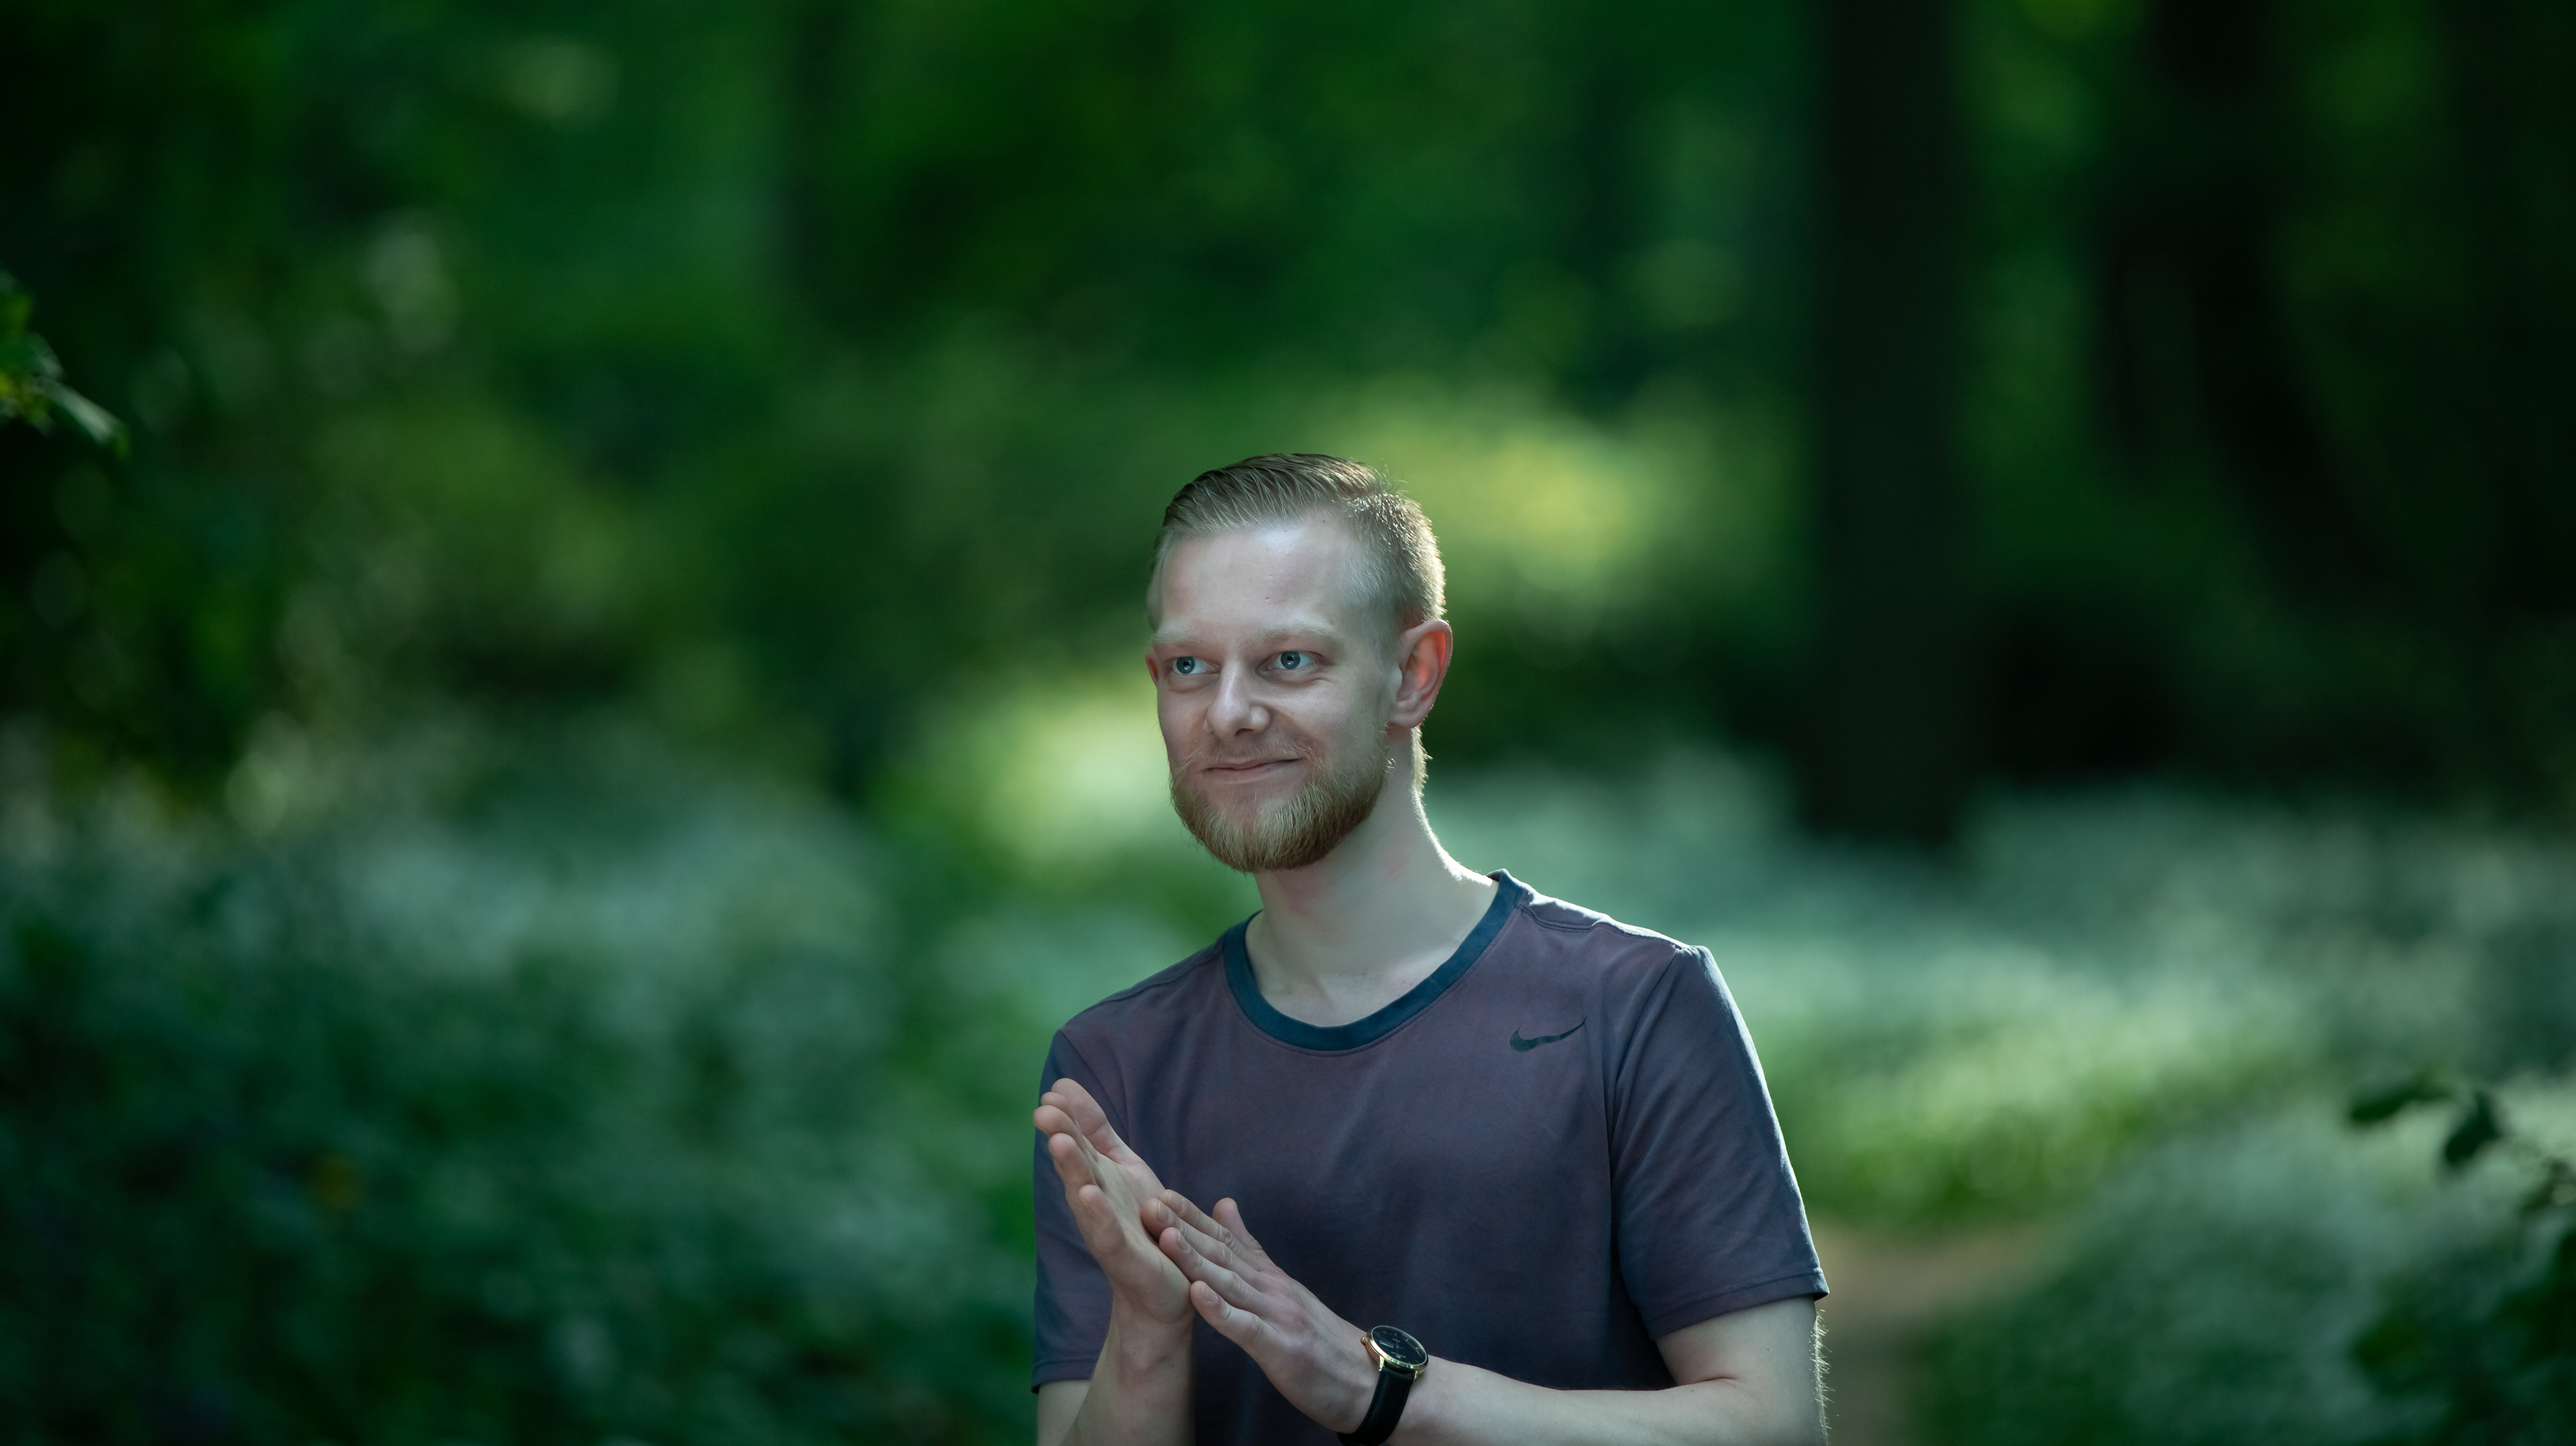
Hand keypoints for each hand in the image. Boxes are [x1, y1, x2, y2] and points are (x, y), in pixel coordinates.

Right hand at [1035, 1079, 1193, 1331]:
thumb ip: (1096, 1131)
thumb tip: (1062, 1086)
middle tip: (1043, 1110)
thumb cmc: (1143, 1224)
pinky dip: (1097, 1214)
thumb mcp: (1122, 1167)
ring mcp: (1105, 1228)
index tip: (1055, 1090)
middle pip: (1076, 1163)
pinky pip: (1107, 1233)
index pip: (1082, 1140)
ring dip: (1071, 1170)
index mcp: (1097, 1176)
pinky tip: (1087, 1193)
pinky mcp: (1122, 1257)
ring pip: (1085, 1194)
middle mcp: (1095, 1200)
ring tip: (1059, 1143)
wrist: (1164, 1289)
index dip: (1071, 1116)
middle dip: (1062, 1137)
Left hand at [1153, 1192, 1380, 1433]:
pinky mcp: (1282, 1348)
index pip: (1227, 1239)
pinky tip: (1197, 1294)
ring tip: (1164, 1237)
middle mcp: (1272, 1289)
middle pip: (1223, 1254)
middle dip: (1183, 1229)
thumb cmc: (1321, 1339)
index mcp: (1269, 1278)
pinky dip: (1220, 1311)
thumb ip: (1252, 1249)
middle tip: (1149, 1204)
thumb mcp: (1284, 1290)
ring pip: (1230, 1283)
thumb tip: (1224, 1204)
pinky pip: (1246, 1327)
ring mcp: (1278, 1316)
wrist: (1368, 1380)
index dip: (1193, 1217)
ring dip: (1195, 1260)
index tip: (1160, 1194)